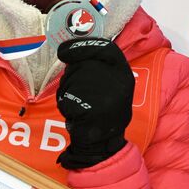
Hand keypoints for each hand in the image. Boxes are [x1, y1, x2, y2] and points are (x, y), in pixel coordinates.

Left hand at [56, 38, 134, 169]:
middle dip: (72, 75)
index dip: (82, 46)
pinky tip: (76, 114)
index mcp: (124, 73)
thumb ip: (99, 66)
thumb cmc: (106, 110)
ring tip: (81, 104)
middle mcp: (118, 81)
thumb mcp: (115, 84)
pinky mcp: (89, 108)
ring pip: (71, 80)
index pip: (104, 48)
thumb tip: (71, 49)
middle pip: (81, 64)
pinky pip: (66, 97)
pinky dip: (65, 104)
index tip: (64, 51)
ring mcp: (104, 95)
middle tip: (80, 92)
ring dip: (68, 90)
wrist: (106, 142)